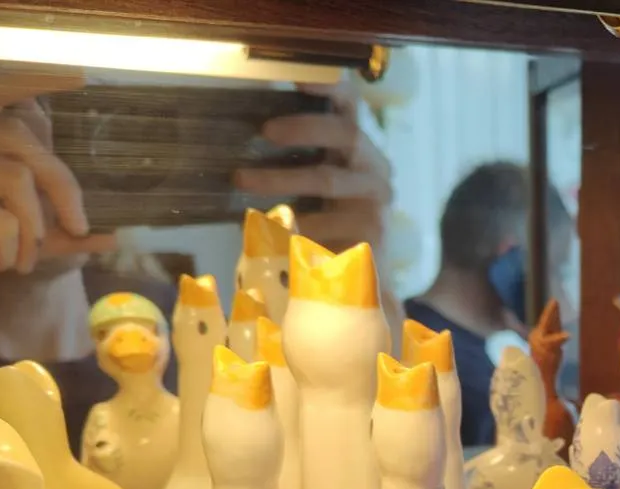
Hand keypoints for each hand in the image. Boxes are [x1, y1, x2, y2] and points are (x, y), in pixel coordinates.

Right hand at [0, 68, 114, 285]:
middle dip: (61, 185)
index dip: (29, 80)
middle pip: (19, 137)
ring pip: (16, 177)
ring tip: (23, 259)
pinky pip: (0, 220)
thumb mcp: (13, 242)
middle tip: (79, 227)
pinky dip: (10, 249)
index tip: (78, 74)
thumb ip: (56, 236)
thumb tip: (113, 237)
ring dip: (34, 226)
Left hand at [235, 79, 392, 252]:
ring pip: (327, 177)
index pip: (351, 107)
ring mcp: (377, 199)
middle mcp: (374, 168)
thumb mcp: (308, 188)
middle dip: (303, 127)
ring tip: (243, 180)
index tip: (299, 78)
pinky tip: (272, 227)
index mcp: (358, 149)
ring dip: (280, 177)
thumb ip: (292, 161)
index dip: (329, 87)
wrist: (355, 280)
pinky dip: (294, 222)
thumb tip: (242, 138)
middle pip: (346, 133)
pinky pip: (325, 220)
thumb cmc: (324, 227)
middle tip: (265, 131)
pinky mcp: (373, 230)